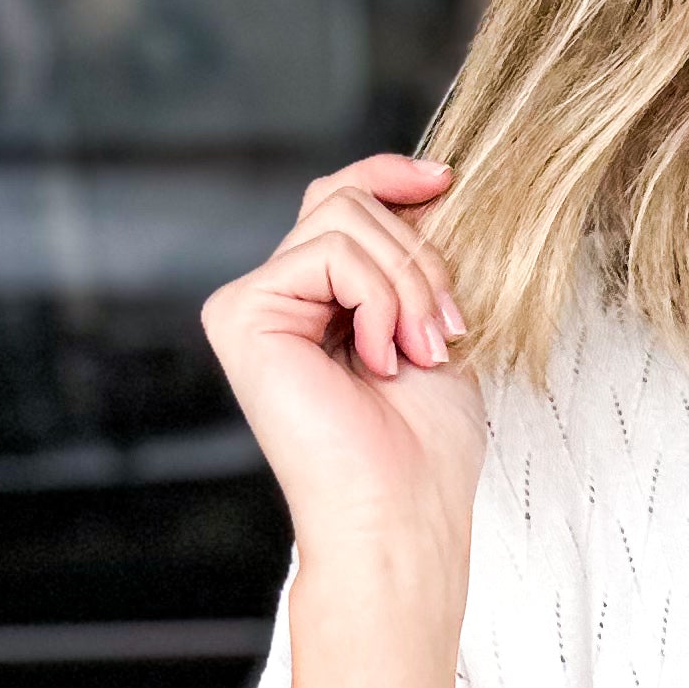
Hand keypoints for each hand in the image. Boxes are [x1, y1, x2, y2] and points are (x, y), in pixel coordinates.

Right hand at [202, 153, 486, 572]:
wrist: (402, 511)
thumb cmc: (424, 444)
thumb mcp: (436, 323)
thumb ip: (417, 255)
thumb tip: (431, 181)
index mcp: (319, 299)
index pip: (343, 198)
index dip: (391, 176)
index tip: (448, 179)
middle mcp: (277, 297)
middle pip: (347, 200)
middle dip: (419, 258)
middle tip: (444, 331)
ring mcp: (252, 304)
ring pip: (343, 218)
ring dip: (406, 285)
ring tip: (418, 351)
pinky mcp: (241, 314)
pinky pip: (328, 253)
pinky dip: (377, 299)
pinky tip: (379, 360)